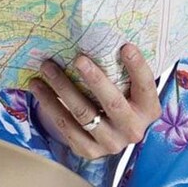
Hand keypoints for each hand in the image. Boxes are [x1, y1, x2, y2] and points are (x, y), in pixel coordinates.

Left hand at [30, 45, 160, 158]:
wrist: (110, 134)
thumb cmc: (119, 98)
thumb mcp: (128, 88)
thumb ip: (121, 71)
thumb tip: (99, 36)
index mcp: (148, 110)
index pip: (145, 86)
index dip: (137, 67)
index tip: (126, 46)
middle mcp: (133, 130)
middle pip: (113, 103)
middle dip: (95, 80)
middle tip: (78, 59)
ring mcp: (111, 143)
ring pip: (83, 114)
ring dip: (62, 88)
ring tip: (47, 67)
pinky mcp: (89, 150)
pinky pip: (66, 126)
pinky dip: (50, 104)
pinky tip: (38, 87)